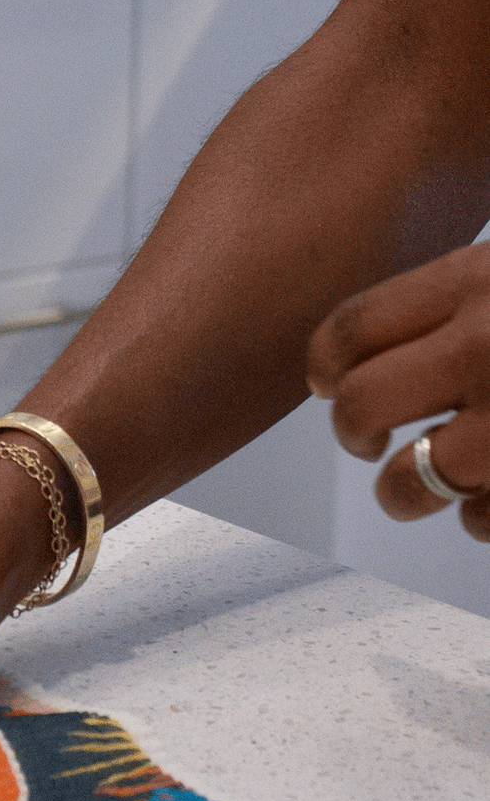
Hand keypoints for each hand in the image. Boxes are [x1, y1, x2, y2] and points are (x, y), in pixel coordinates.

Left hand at [306, 241, 489, 539]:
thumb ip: (465, 296)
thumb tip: (390, 336)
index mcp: (482, 279)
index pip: (353, 327)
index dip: (327, 366)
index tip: (327, 384)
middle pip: (361, 404)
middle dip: (354, 434)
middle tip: (369, 441)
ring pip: (408, 481)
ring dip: (405, 493)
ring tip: (422, 486)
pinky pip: (481, 520)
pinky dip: (483, 517)